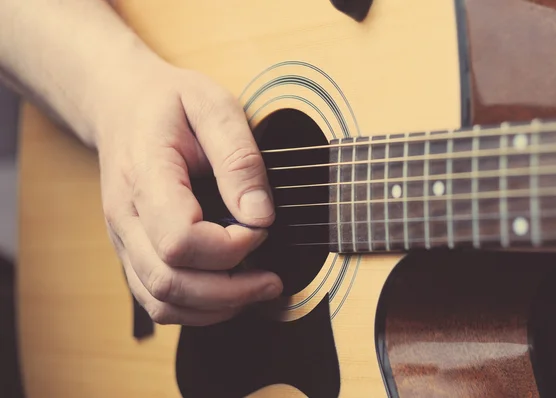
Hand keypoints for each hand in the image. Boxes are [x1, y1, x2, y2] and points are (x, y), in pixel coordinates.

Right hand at [96, 62, 282, 325]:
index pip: (180, 238)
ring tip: (257, 290)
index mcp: (144, 176)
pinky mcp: (133, 250)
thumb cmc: (168, 102)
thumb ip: (238, 158)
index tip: (260, 227)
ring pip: (161, 301)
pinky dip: (196, 308)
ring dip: (214, 307)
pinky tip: (229, 292)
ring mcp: (125, 239)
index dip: (229, 246)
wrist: (123, 105)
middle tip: (273, 279)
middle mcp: (126, 216)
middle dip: (230, 291)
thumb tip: (259, 214)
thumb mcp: (212, 106)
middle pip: (169, 282)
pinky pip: (157, 298)